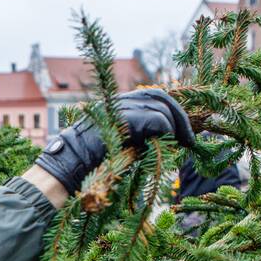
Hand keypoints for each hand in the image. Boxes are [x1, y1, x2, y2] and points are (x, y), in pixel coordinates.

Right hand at [35, 88, 194, 193]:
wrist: (69, 165)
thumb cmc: (92, 161)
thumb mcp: (122, 144)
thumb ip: (141, 136)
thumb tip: (167, 138)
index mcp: (120, 104)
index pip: (153, 96)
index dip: (173, 110)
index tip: (185, 131)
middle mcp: (120, 100)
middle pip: (160, 96)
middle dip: (180, 116)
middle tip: (191, 139)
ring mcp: (120, 107)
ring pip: (160, 106)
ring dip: (176, 126)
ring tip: (183, 144)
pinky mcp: (123, 119)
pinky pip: (155, 120)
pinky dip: (167, 131)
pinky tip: (169, 143)